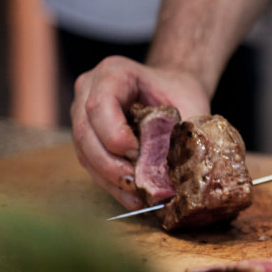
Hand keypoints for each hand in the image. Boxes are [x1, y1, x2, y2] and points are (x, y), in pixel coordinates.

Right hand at [70, 55, 210, 208]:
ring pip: (85, 153)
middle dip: (110, 163)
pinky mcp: (87, 139)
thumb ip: (184, 128)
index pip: (99, 105)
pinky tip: (133, 198)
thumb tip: (187, 164)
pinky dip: (112, 184)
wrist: (172, 89)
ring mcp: (82, 115)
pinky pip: (91, 165)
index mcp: (113, 73)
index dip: (114, 134)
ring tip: (138, 197)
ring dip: (110, 179)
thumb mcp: (189, 102)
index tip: (138, 153)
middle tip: (137, 182)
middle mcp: (89, 91)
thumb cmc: (179, 92)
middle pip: (85, 133)